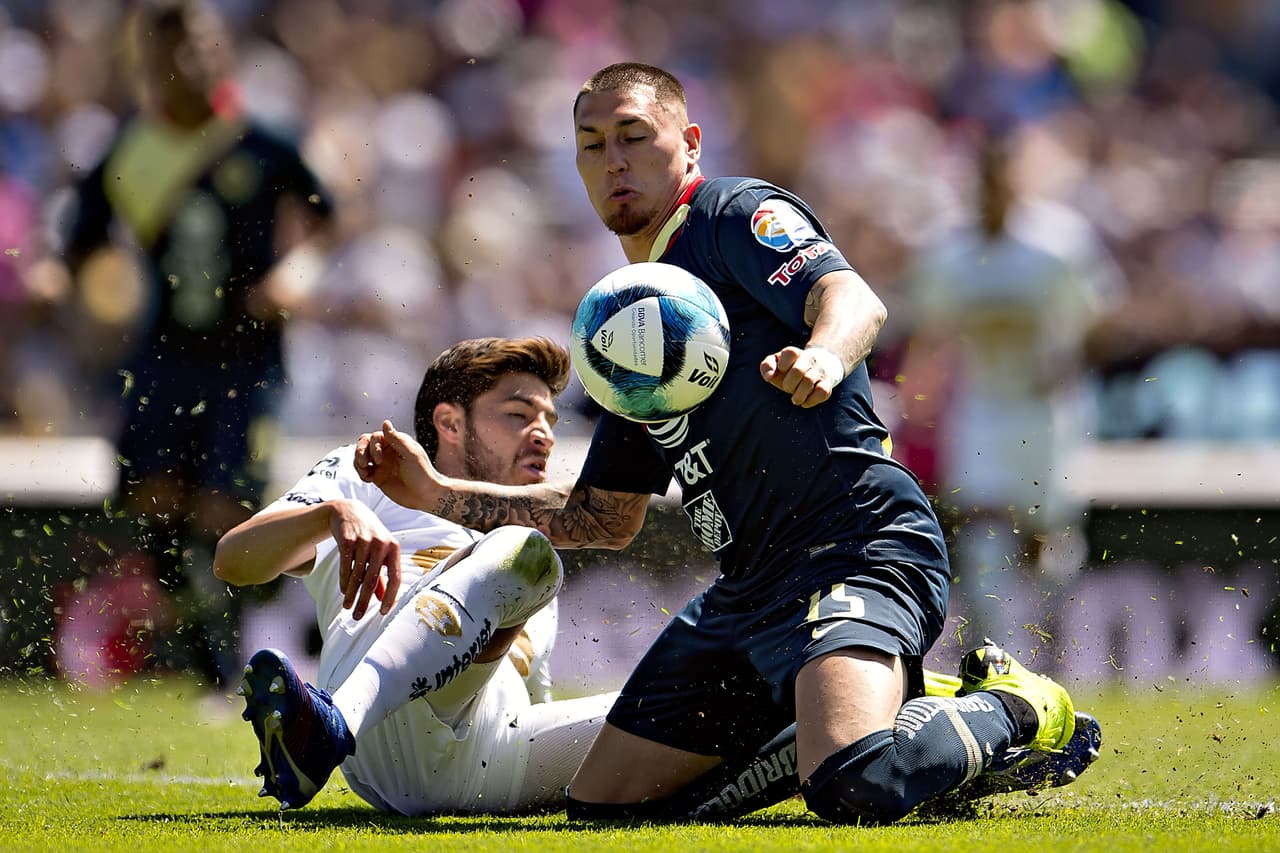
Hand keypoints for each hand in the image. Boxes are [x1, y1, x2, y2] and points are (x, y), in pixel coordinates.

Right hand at [329, 498, 400, 618]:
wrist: (348, 511)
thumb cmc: (368, 535)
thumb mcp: (380, 551)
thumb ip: (381, 575)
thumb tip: (382, 598)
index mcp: (394, 548)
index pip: (396, 577)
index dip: (390, 596)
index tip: (383, 612)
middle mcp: (381, 544)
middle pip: (373, 579)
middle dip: (364, 601)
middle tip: (358, 617)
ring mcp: (364, 541)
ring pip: (357, 575)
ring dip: (352, 594)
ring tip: (348, 607)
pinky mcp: (347, 540)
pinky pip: (345, 566)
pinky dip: (344, 581)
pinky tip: (343, 592)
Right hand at [354, 420, 443, 510]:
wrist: (425, 495)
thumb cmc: (423, 473)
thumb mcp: (411, 453)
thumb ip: (396, 438)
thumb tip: (385, 422)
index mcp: (395, 443)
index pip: (375, 436)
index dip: (373, 446)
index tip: (379, 459)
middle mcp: (387, 451)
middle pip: (364, 444)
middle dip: (360, 451)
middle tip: (364, 462)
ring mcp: (381, 464)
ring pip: (361, 456)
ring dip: (358, 462)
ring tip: (366, 472)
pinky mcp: (378, 476)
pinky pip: (363, 470)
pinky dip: (361, 473)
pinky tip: (368, 479)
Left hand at [759, 345, 844, 407]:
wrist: (823, 364)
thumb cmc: (792, 367)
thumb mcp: (778, 362)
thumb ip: (767, 366)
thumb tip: (769, 377)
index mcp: (796, 353)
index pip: (789, 352)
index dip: (782, 365)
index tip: (782, 370)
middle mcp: (810, 359)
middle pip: (798, 371)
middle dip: (789, 384)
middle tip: (787, 388)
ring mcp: (820, 371)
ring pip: (809, 382)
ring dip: (798, 396)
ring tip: (795, 399)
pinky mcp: (828, 384)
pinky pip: (822, 392)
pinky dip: (811, 401)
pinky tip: (805, 402)